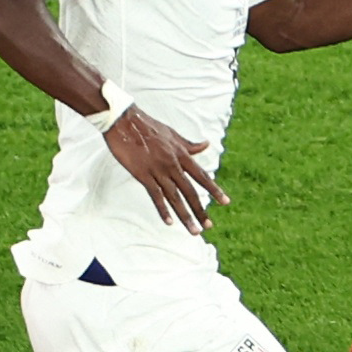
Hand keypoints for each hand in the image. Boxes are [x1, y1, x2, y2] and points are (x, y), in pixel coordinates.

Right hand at [103, 107, 229, 233]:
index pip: (201, 176)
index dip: (214, 189)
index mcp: (181, 154)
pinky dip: (163, 209)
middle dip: (200, 210)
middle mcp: (173, 164)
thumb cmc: (148, 126)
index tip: (225, 202)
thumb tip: (206, 145)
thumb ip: (189, 144)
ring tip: (194, 230)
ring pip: (175, 197)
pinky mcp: (143, 175)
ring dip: (185, 215)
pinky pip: (155, 195)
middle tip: (209, 226)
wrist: (125, 121)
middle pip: (190, 191)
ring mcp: (158, 170)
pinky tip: (169, 222)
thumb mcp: (173, 134)